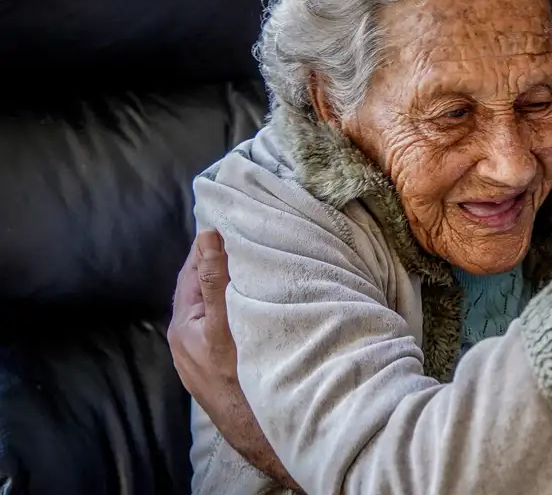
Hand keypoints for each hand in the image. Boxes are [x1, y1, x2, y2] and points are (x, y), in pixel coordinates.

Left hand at [168, 231, 300, 490]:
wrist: (264, 435)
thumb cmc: (243, 381)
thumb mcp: (224, 326)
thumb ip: (215, 281)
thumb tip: (207, 237)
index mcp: (182, 325)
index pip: (192, 270)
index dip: (209, 244)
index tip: (231, 220)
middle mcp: (188, 340)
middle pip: (205, 287)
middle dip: (224, 262)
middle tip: (251, 238)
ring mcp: (204, 356)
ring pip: (219, 305)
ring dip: (236, 284)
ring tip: (260, 264)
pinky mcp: (223, 367)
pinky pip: (229, 323)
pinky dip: (242, 306)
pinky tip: (262, 303)